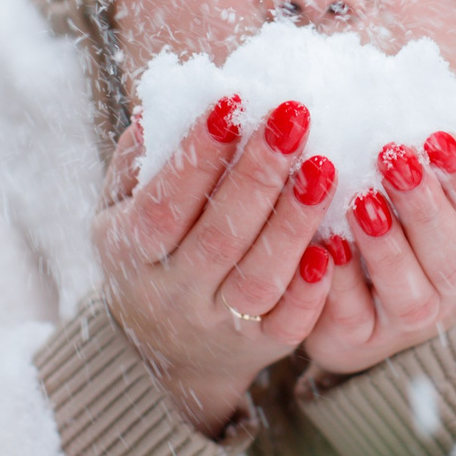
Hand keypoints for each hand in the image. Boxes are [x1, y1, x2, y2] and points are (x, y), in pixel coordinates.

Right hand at [93, 95, 340, 433]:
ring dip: (294, 222)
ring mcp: (219, 325)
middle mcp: (173, 294)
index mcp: (131, 252)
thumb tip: (161, 106)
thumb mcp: (120, 209)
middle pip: (218, 238)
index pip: (162, 204)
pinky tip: (334, 243)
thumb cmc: (149, 253)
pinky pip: (290, 323)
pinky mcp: (262, 347)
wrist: (170, 351)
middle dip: (258, 174)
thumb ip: (137, 161)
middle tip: (295, 117)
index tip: (232, 103)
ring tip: (325, 169)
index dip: (196, 156)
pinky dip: (312, 289)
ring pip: (258, 280)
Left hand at [304, 131, 455, 378]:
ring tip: (359, 201)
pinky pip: (351, 318)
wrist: (347, 297)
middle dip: (425, 207)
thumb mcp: (423, 189)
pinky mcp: (358, 343)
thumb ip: (440, 161)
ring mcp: (407, 324)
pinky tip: (323, 246)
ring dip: (387, 247)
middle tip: (394, 159)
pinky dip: (338, 283)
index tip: (437, 138)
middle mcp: (454, 292)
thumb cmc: (392, 220)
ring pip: (410, 296)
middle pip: (453, 259)